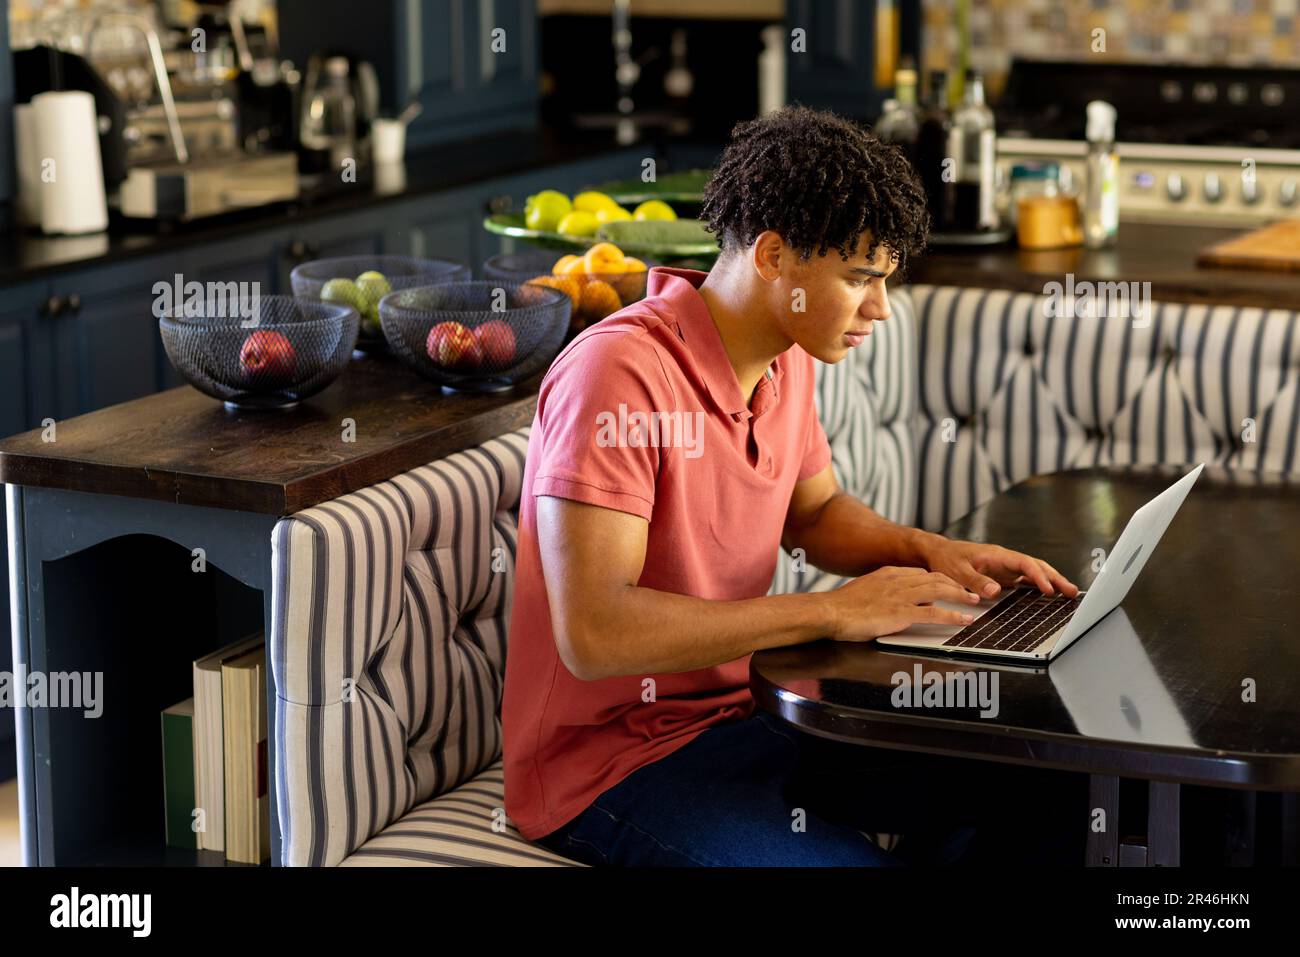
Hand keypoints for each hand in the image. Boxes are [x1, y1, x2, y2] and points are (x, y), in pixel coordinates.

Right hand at [826, 566, 982, 641]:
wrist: (829, 612)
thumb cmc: (843, 606)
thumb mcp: (867, 591)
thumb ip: (887, 594)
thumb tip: (903, 604)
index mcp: (889, 573)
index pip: (922, 573)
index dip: (941, 579)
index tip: (951, 585)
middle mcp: (898, 580)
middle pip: (936, 577)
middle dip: (956, 584)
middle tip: (971, 592)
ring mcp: (900, 596)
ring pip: (939, 591)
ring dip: (960, 596)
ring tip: (974, 602)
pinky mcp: (900, 613)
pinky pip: (933, 613)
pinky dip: (952, 616)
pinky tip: (963, 620)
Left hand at [918, 536, 1078, 599]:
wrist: (938, 552)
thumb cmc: (946, 559)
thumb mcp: (956, 571)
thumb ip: (975, 581)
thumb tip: (995, 592)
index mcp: (997, 555)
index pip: (1025, 564)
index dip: (1038, 576)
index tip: (1048, 589)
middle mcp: (1005, 560)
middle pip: (1036, 566)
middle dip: (1055, 578)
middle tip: (1072, 591)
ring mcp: (1006, 567)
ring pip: (1034, 572)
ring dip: (1052, 581)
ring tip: (1069, 593)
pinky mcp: (1004, 575)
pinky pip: (1026, 579)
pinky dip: (1039, 585)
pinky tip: (1049, 595)